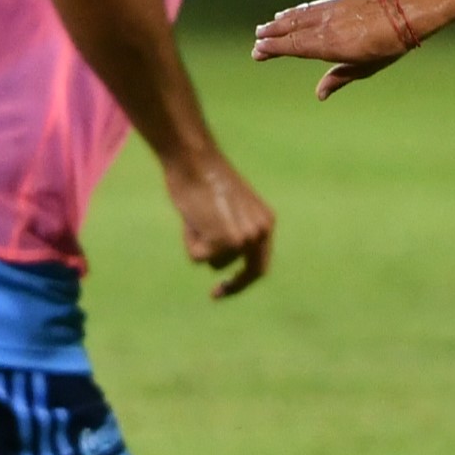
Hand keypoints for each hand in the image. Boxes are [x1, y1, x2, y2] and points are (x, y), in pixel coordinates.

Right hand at [164, 153, 274, 298]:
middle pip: (245, 274)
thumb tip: (218, 262)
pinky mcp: (220, 242)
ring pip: (214, 263)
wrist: (194, 160)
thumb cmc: (204, 179)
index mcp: (265, 222)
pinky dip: (189, 242)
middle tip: (215, 294)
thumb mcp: (228, 209)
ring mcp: (240, 240)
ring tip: (195, 217)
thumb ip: (231, 232)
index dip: (244, 281)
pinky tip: (190, 218)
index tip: (228, 288)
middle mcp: (258, 233)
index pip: (260, 264)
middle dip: (231, 287)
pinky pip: (197, 258)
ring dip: (200, 247)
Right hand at [251, 0, 416, 99]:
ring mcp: (330, 10)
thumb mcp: (364, 69)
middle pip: (291, 30)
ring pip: (298, 15)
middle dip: (271, 34)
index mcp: (330, 45)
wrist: (405, 14)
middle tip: (256, 40)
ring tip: (265, 27)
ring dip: (280, 21)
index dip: (274, 49)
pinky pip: (310, 6)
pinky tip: (289, 13)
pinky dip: (296, 11)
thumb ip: (338, 78)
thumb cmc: (387, 46)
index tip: (258, 51)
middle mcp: (325, 26)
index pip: (293, 46)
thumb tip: (319, 94)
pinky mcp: (337, 1)